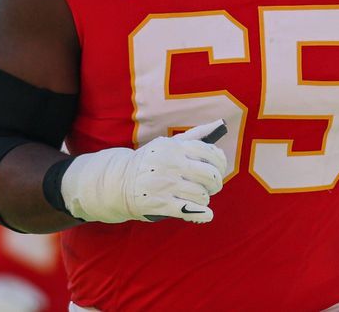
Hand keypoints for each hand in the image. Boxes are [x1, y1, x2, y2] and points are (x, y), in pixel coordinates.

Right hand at [60, 120, 227, 223]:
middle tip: (211, 187)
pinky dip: (203, 215)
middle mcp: (171, 164)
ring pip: (202, 195)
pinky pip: (190, 211)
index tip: (218, 169)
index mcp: (175, 147)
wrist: (118, 182)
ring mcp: (166, 185)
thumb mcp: (168, 144)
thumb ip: (195, 135)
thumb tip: (219, 124)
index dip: (220, 163)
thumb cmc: (150, 162)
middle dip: (215, 184)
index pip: (211, 153)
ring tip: (198, 198)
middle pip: (210, 176)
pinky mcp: (160, 204)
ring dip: (204, 199)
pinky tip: (206, 215)